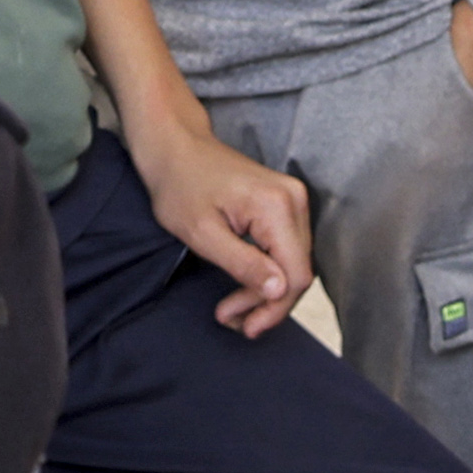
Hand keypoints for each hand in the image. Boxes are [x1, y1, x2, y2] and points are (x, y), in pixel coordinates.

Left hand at [133, 120, 313, 333]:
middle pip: (298, 271)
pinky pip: (286, 249)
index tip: (247, 327)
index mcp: (276, 206)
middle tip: (232, 320)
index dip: (275, 308)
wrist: (175, 146)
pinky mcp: (284, 203)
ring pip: (293, 263)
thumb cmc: (179, 184)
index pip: (295, 274)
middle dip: (267, 303)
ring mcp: (292, 199)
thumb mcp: (203, 234)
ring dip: (266, 292)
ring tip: (233, 309)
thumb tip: (279, 291)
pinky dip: (267, 272)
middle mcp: (294, 200)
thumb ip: (243, 264)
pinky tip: (244, 287)